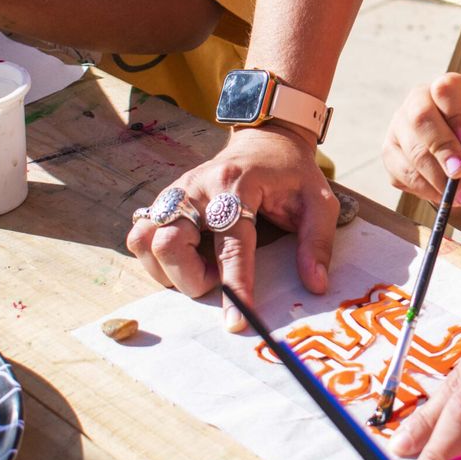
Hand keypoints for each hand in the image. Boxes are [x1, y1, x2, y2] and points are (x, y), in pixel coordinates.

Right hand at [124, 123, 338, 331]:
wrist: (266, 139)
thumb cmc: (293, 173)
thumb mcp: (320, 202)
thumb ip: (316, 243)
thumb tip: (314, 285)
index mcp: (237, 186)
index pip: (230, 244)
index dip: (234, 285)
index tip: (237, 320)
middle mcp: (198, 187)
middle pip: (171, 243)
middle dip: (191, 279)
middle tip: (217, 280)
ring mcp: (176, 191)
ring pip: (145, 241)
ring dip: (168, 270)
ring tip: (201, 269)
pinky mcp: (165, 199)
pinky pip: (140, 236)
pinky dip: (155, 258)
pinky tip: (184, 259)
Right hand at [383, 73, 460, 207]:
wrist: (460, 161)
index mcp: (446, 89)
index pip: (445, 90)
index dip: (457, 114)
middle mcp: (417, 102)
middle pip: (421, 118)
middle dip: (442, 148)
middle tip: (460, 171)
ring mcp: (398, 127)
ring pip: (411, 151)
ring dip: (437, 178)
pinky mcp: (390, 155)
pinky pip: (403, 174)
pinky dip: (426, 189)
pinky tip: (444, 196)